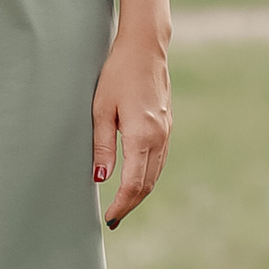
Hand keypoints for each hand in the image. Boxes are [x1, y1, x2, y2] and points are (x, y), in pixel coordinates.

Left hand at [92, 31, 171, 227]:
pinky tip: (136, 179)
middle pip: (148, 184)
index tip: (109, 219)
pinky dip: (148, 176)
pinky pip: (160, 160)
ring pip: (156, 174)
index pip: (133, 184)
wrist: (145, 49)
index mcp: (142, 136)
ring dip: (140, 192)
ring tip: (122, 205)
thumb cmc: (117, 74)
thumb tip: (101, 178)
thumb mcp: (101, 109)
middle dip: (130, 204)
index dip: (121, 205)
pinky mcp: (167, 125)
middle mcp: (159, 138)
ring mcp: (166, 132)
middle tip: (114, 219)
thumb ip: (102, 146)